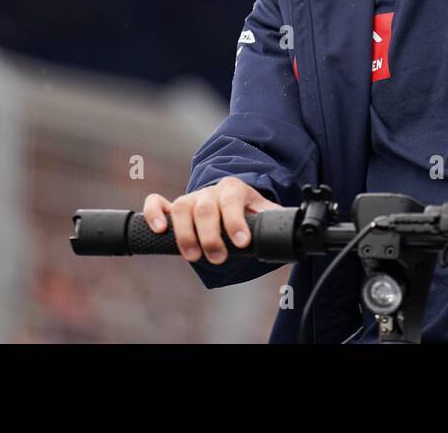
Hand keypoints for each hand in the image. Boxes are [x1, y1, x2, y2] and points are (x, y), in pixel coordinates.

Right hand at [142, 178, 280, 265]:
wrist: (230, 198)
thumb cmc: (248, 210)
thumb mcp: (264, 212)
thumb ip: (274, 220)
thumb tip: (293, 232)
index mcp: (234, 189)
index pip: (232, 200)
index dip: (235, 221)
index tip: (241, 243)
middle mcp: (210, 191)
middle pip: (205, 207)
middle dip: (210, 235)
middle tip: (218, 258)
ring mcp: (191, 197)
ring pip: (182, 207)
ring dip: (185, 233)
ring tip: (193, 256)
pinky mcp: (173, 207)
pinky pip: (157, 202)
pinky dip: (154, 213)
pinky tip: (160, 229)